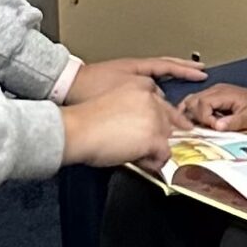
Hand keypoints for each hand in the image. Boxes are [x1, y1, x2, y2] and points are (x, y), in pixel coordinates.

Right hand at [61, 78, 175, 168]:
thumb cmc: (87, 119)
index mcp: (141, 85)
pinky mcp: (154, 138)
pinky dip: (154, 162)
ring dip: (154, 148)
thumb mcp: (114, 102)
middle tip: (138, 144)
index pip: (163, 103)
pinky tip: (139, 160)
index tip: (152, 130)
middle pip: (169, 122)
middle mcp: (152, 99)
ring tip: (135, 153)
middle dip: (156, 135)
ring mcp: (155, 118)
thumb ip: (134, 109)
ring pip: (167, 138)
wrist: (78, 130)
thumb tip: (143, 128)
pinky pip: (164, 155)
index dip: (157, 120)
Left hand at [66, 55, 205, 105]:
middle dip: (182, 70)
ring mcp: (126, 75)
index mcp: (137, 67)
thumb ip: (143, 96)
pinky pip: (145, 83)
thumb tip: (161, 103)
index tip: (201, 73)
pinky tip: (156, 99)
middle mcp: (134, 69)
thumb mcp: (122, 90)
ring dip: (169, 78)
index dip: (185, 70)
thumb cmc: (90, 88)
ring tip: (181, 85)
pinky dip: (155, 87)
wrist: (67, 87)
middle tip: (199, 73)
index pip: (167, 66)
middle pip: (164, 67)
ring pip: (155, 75)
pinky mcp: (118, 85)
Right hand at [177, 81, 246, 131]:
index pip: (202, 103)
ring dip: (189, 114)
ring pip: (191, 101)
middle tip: (197, 130)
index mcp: (224, 93)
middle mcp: (215, 90)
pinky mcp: (213, 98)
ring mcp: (213, 93)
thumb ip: (234, 122)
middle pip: (192, 100)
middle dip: (192, 116)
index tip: (213, 128)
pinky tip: (195, 124)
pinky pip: (197, 103)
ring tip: (191, 128)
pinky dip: (193, 113)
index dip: (204, 118)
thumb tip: (216, 126)